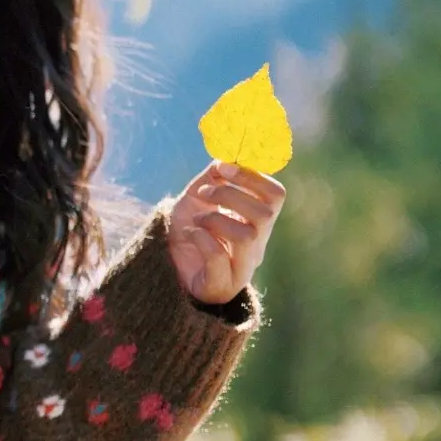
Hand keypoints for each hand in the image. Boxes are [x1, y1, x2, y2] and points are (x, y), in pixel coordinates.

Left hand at [166, 160, 284, 305]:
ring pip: (246, 236)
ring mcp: (242, 268)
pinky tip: (190, 234)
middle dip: (230, 194)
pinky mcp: (222, 286)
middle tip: (204, 193)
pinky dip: (202, 238)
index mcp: (257, 223)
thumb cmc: (189, 229)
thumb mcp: (198, 197)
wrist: (164, 265)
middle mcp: (256, 246)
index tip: (223, 166)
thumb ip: (214, 176)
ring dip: (214, 218)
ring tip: (196, 219)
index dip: (252, 176)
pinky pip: (219, 257)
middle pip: (264, 214)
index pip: (275, 196)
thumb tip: (226, 155)